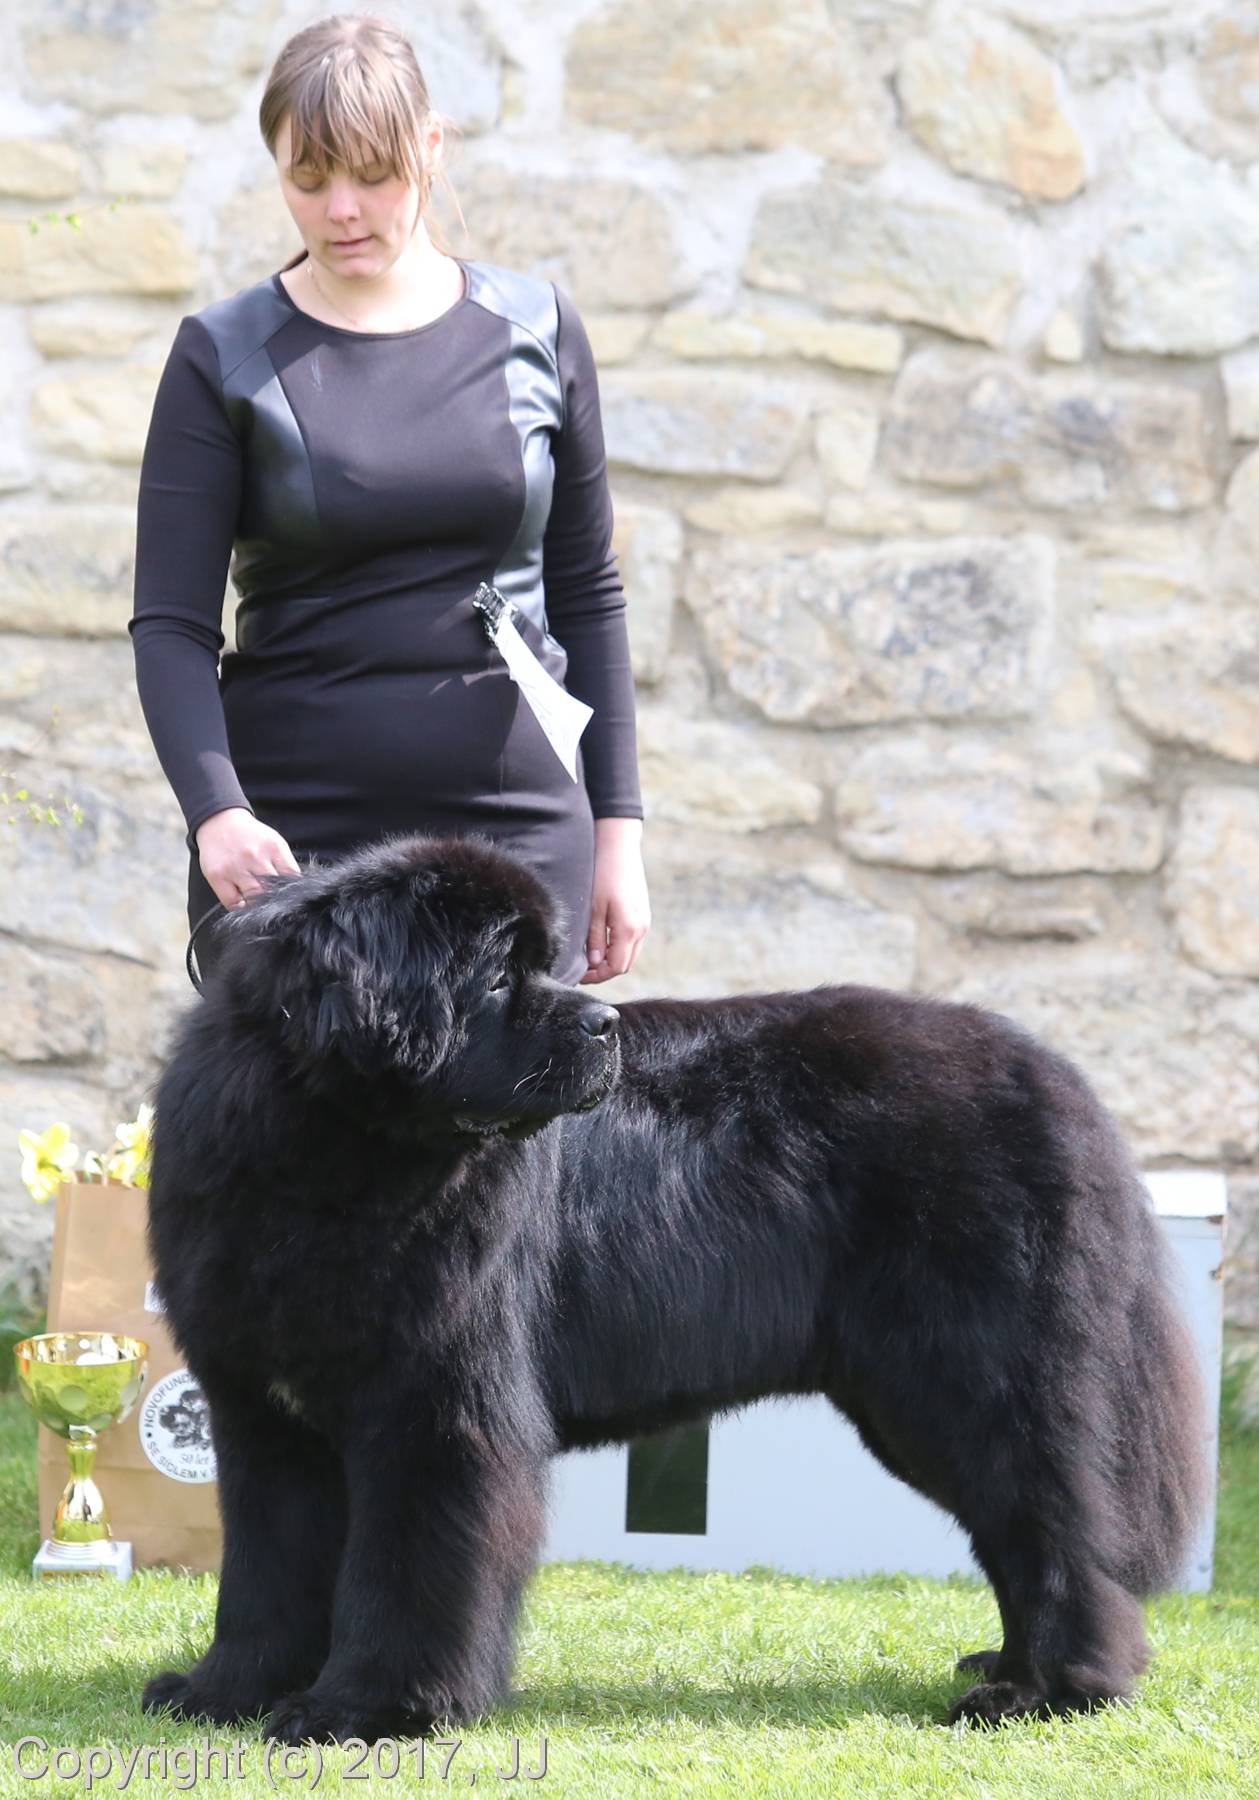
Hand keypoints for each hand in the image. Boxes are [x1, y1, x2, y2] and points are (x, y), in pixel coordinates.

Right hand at [195, 808, 302, 910]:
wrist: (219, 822)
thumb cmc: (250, 836)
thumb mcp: (274, 843)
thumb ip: (285, 865)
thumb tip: (296, 891)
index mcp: (274, 848)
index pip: (292, 878)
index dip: (294, 893)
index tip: (295, 901)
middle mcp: (255, 858)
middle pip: (274, 891)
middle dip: (278, 903)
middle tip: (279, 910)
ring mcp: (235, 868)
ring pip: (254, 899)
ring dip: (260, 907)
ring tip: (262, 909)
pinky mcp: (217, 877)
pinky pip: (233, 903)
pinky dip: (241, 909)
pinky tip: (244, 905)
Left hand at [580, 818, 649, 984]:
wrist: (619, 847)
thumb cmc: (602, 874)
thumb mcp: (593, 907)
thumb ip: (594, 937)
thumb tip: (594, 962)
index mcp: (628, 928)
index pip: (616, 967)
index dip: (597, 975)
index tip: (579, 974)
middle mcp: (641, 928)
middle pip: (625, 964)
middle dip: (604, 971)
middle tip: (582, 969)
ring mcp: (645, 922)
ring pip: (630, 954)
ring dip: (611, 959)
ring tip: (589, 956)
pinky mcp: (643, 915)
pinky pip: (632, 942)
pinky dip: (618, 948)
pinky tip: (601, 941)